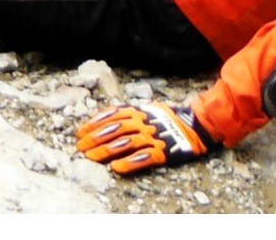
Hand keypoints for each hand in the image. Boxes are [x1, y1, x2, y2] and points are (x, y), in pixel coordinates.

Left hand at [77, 101, 213, 175]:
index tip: (80, 133)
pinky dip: (129, 162)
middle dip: (94, 138)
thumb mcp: (146, 108)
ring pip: (125, 143)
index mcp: (138, 110)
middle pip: (114, 130)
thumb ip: (127, 112)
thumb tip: (103, 117)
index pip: (110, 116)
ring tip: (92, 158)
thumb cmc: (166, 117)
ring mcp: (153, 137)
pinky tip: (116, 168)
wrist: (195, 125)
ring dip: (106, 151)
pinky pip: (144, 158)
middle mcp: (143, 122)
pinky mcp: (164, 152)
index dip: (93, 124)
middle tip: (80, 148)